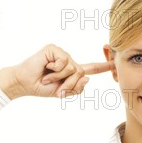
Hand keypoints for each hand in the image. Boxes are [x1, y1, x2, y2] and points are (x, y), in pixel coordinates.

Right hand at [0, 43, 114, 98]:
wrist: (25, 84)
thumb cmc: (41, 88)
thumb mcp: (62, 93)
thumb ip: (76, 89)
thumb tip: (87, 78)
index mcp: (72, 70)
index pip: (91, 68)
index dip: (103, 67)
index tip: (116, 63)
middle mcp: (68, 60)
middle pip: (81, 73)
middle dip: (68, 84)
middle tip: (53, 85)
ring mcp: (61, 54)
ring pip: (73, 68)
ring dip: (59, 77)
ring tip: (47, 77)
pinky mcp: (53, 49)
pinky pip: (64, 61)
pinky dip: (55, 69)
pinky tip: (46, 68)